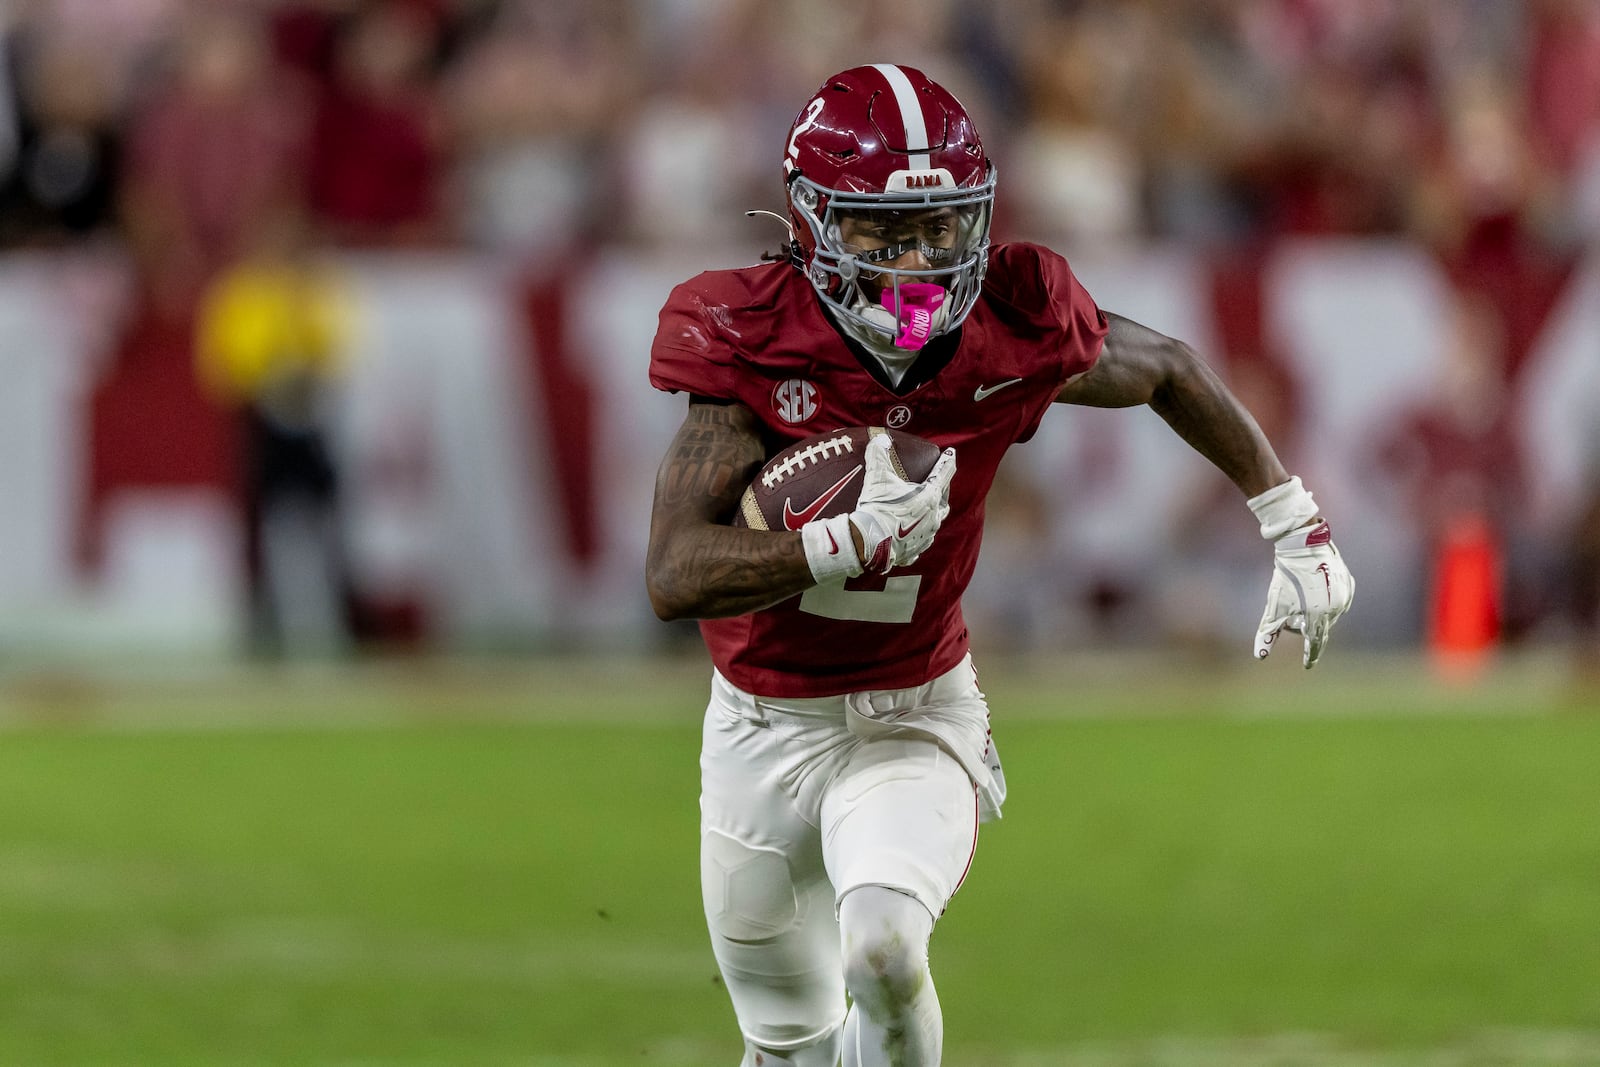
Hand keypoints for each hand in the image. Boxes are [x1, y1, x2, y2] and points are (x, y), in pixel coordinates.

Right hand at [849, 435, 955, 573]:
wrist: (868, 543)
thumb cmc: (877, 508)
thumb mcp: (877, 477)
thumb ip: (879, 454)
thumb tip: (880, 439)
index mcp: (930, 497)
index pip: (944, 473)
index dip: (947, 461)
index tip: (950, 453)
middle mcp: (933, 518)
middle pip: (943, 500)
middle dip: (939, 492)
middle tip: (932, 485)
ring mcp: (925, 537)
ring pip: (933, 523)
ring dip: (929, 515)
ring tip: (919, 510)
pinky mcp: (914, 552)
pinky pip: (918, 542)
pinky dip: (914, 536)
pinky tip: (907, 534)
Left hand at [1254, 520, 1353, 667]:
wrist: (1302, 547)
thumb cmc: (1285, 579)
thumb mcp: (1274, 607)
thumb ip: (1268, 633)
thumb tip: (1259, 656)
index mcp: (1318, 616)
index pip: (1315, 642)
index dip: (1311, 655)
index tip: (1307, 666)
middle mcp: (1336, 609)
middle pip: (1321, 627)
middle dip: (1307, 625)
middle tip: (1295, 616)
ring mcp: (1345, 596)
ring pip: (1331, 614)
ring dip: (1318, 613)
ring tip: (1304, 599)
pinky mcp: (1349, 585)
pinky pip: (1339, 601)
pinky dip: (1328, 601)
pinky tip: (1317, 592)